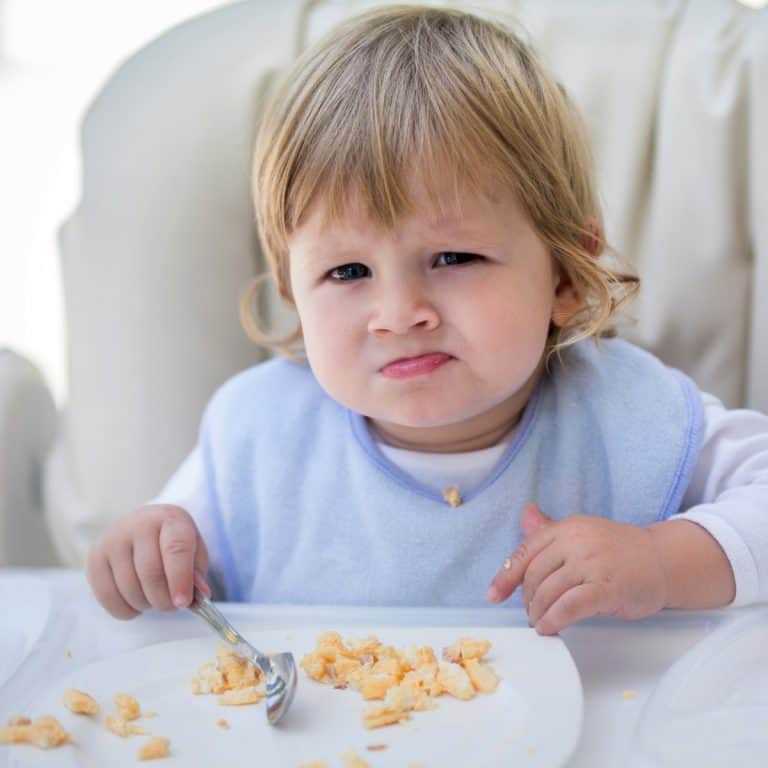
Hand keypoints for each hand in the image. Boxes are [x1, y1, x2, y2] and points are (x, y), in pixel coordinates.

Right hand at [87, 505, 210, 619]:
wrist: (142, 527)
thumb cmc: (173, 544)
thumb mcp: (194, 552)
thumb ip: (197, 575)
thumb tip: (197, 599)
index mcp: (170, 519)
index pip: (176, 548)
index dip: (180, 578)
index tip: (183, 602)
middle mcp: (139, 524)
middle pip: (151, 573)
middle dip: (164, 599)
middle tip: (172, 606)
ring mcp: (113, 539)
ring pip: (129, 588)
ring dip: (146, 605)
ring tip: (154, 598)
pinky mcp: (95, 558)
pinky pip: (108, 597)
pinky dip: (126, 610)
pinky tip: (136, 601)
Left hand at [486, 503, 667, 634]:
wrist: (665, 561)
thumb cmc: (621, 552)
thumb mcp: (584, 534)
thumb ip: (552, 531)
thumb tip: (525, 515)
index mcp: (567, 528)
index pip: (526, 552)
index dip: (506, 576)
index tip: (494, 595)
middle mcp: (576, 541)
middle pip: (534, 575)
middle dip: (527, 599)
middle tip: (530, 614)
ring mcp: (592, 563)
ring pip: (549, 592)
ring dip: (539, 613)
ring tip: (541, 624)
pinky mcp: (607, 587)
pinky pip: (569, 607)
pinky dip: (554, 620)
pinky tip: (551, 629)